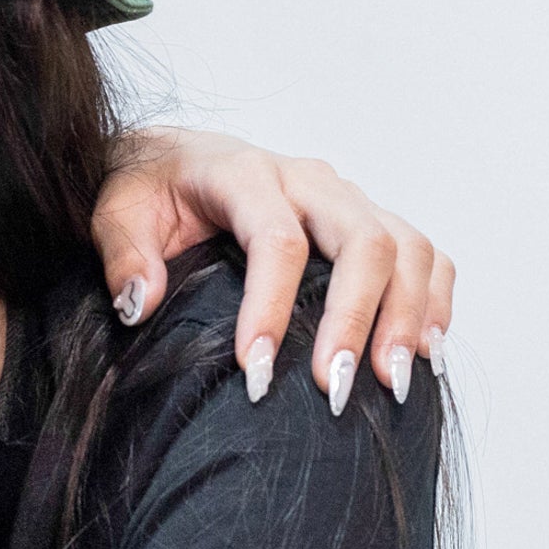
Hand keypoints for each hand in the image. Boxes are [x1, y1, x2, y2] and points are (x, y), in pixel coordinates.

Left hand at [94, 130, 453, 410]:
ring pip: (407, 247)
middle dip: (357, 319)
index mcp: (243, 173)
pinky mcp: (369, 219)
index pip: (276, 240)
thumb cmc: (146, 191)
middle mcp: (307, 180)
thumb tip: (140, 303)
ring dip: (409, 317)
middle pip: (363, 240)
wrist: (171, 159)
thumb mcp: (113, 211)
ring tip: (394, 384)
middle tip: (338, 389)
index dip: (272, 307)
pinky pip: (425, 255)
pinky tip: (424, 356)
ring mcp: (346, 198)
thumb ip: (122, 253)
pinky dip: (435, 302)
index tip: (258, 371)